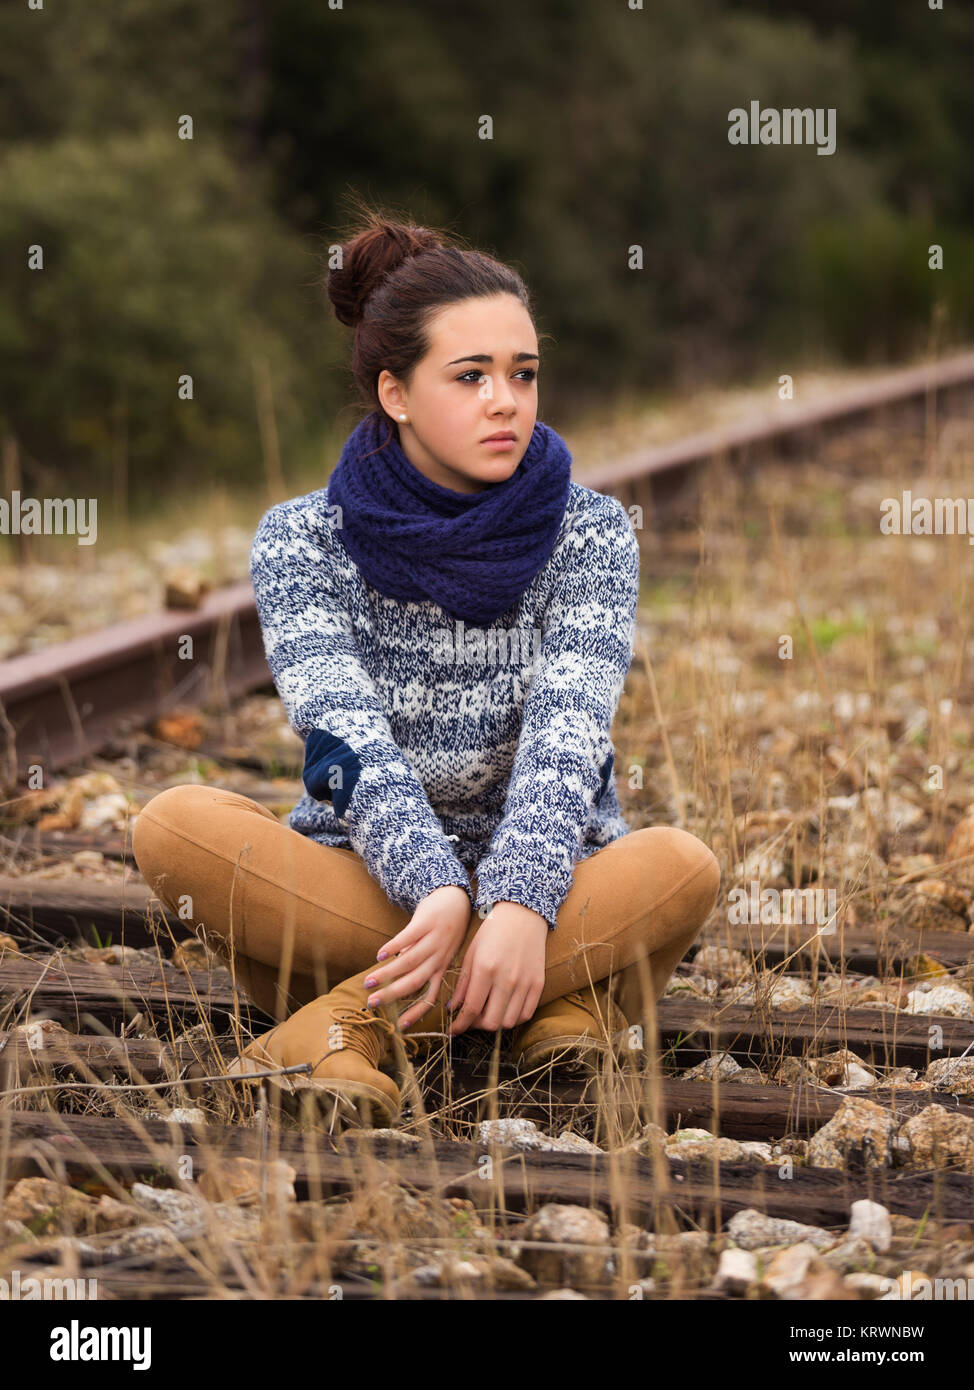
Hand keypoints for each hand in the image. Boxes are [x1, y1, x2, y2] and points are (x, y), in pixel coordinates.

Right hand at [363, 885, 471, 1029]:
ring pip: (409, 962)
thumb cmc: (445, 930)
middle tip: (372, 1003)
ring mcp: (433, 939)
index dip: (416, 1012)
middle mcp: (439, 957)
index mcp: (442, 968)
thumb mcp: (440, 953)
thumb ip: (421, 969)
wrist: (456, 899)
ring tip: (369, 981)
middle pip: (415, 981)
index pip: (430, 996)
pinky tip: (380, 955)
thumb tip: (397, 984)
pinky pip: (408, 937)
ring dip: (387, 973)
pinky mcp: (425, 922)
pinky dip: (394, 947)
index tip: (399, 1026)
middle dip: (392, 994)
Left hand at [447, 901, 548, 1034]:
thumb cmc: (492, 932)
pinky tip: (505, 1010)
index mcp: (485, 969)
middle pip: (491, 1022)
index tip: (453, 1030)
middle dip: (476, 1026)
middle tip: (470, 1020)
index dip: (460, 1024)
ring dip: (495, 1024)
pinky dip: (514, 1019)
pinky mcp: (538, 983)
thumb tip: (452, 1009)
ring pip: (509, 1022)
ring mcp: (525, 982)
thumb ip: (463, 984)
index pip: (471, 1009)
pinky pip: (526, 1014)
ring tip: (488, 1014)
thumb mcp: (471, 954)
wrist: (522, 915)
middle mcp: (506, 979)